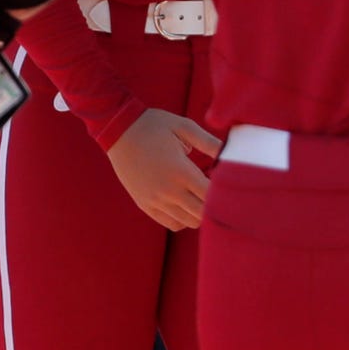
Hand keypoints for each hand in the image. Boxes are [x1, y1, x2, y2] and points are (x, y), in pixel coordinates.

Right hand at [104, 109, 219, 231]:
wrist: (118, 130)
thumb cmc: (154, 125)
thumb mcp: (184, 126)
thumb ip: (210, 142)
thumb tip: (230, 152)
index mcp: (181, 171)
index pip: (212, 196)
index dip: (225, 193)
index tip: (230, 183)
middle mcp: (169, 190)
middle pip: (203, 213)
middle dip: (216, 205)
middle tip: (219, 192)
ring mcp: (155, 200)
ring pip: (189, 222)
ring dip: (201, 213)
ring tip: (203, 197)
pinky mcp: (144, 204)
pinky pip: (171, 224)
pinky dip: (184, 219)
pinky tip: (187, 204)